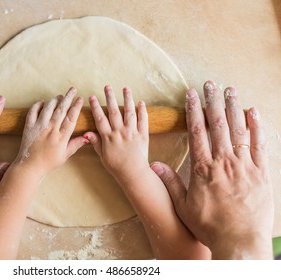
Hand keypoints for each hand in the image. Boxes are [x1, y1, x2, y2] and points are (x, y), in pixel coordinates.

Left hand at [14, 87, 86, 175]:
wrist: (30, 166)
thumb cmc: (48, 163)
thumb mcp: (65, 155)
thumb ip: (75, 144)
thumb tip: (87, 137)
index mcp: (61, 137)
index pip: (71, 118)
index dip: (76, 107)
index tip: (80, 99)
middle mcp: (51, 129)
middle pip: (61, 109)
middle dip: (67, 98)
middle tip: (72, 89)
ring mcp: (39, 127)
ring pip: (48, 108)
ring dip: (54, 100)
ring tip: (60, 96)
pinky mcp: (29, 126)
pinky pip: (33, 111)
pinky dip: (38, 105)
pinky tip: (42, 102)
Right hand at [84, 85, 148, 181]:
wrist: (133, 173)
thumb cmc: (116, 166)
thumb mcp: (102, 156)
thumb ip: (96, 143)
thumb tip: (86, 133)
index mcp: (109, 137)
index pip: (100, 118)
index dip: (95, 107)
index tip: (92, 97)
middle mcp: (120, 132)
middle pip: (114, 111)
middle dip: (110, 97)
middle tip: (107, 86)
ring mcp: (132, 132)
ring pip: (129, 112)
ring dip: (127, 99)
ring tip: (125, 89)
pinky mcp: (143, 135)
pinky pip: (143, 121)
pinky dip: (142, 111)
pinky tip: (141, 102)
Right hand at [151, 81, 273, 258]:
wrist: (240, 241)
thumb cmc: (210, 224)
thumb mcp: (183, 206)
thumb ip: (170, 183)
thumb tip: (154, 165)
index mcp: (203, 168)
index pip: (197, 131)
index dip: (193, 110)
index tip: (191, 94)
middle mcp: (223, 162)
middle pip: (217, 124)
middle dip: (213, 101)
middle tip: (210, 84)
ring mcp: (244, 165)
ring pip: (238, 130)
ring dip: (233, 108)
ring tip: (230, 90)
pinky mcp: (260, 172)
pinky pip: (260, 145)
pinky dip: (257, 127)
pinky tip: (253, 112)